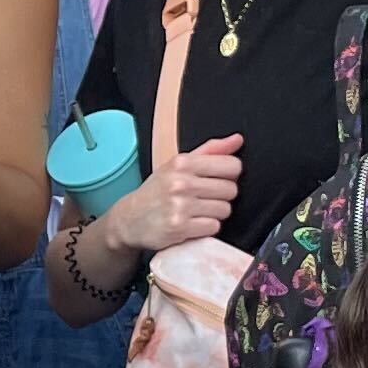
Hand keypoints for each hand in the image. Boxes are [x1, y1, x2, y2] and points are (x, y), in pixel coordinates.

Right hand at [94, 134, 239, 259]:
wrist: (129, 219)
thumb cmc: (158, 191)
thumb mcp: (178, 165)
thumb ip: (210, 151)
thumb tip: (237, 139)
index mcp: (182, 162)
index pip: (232, 165)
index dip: (230, 175)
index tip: (218, 180)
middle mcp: (181, 182)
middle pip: (231, 189)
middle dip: (222, 196)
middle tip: (205, 198)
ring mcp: (180, 206)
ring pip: (224, 210)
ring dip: (215, 213)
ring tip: (197, 211)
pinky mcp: (180, 228)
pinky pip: (213, 227)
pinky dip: (206, 228)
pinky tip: (192, 223)